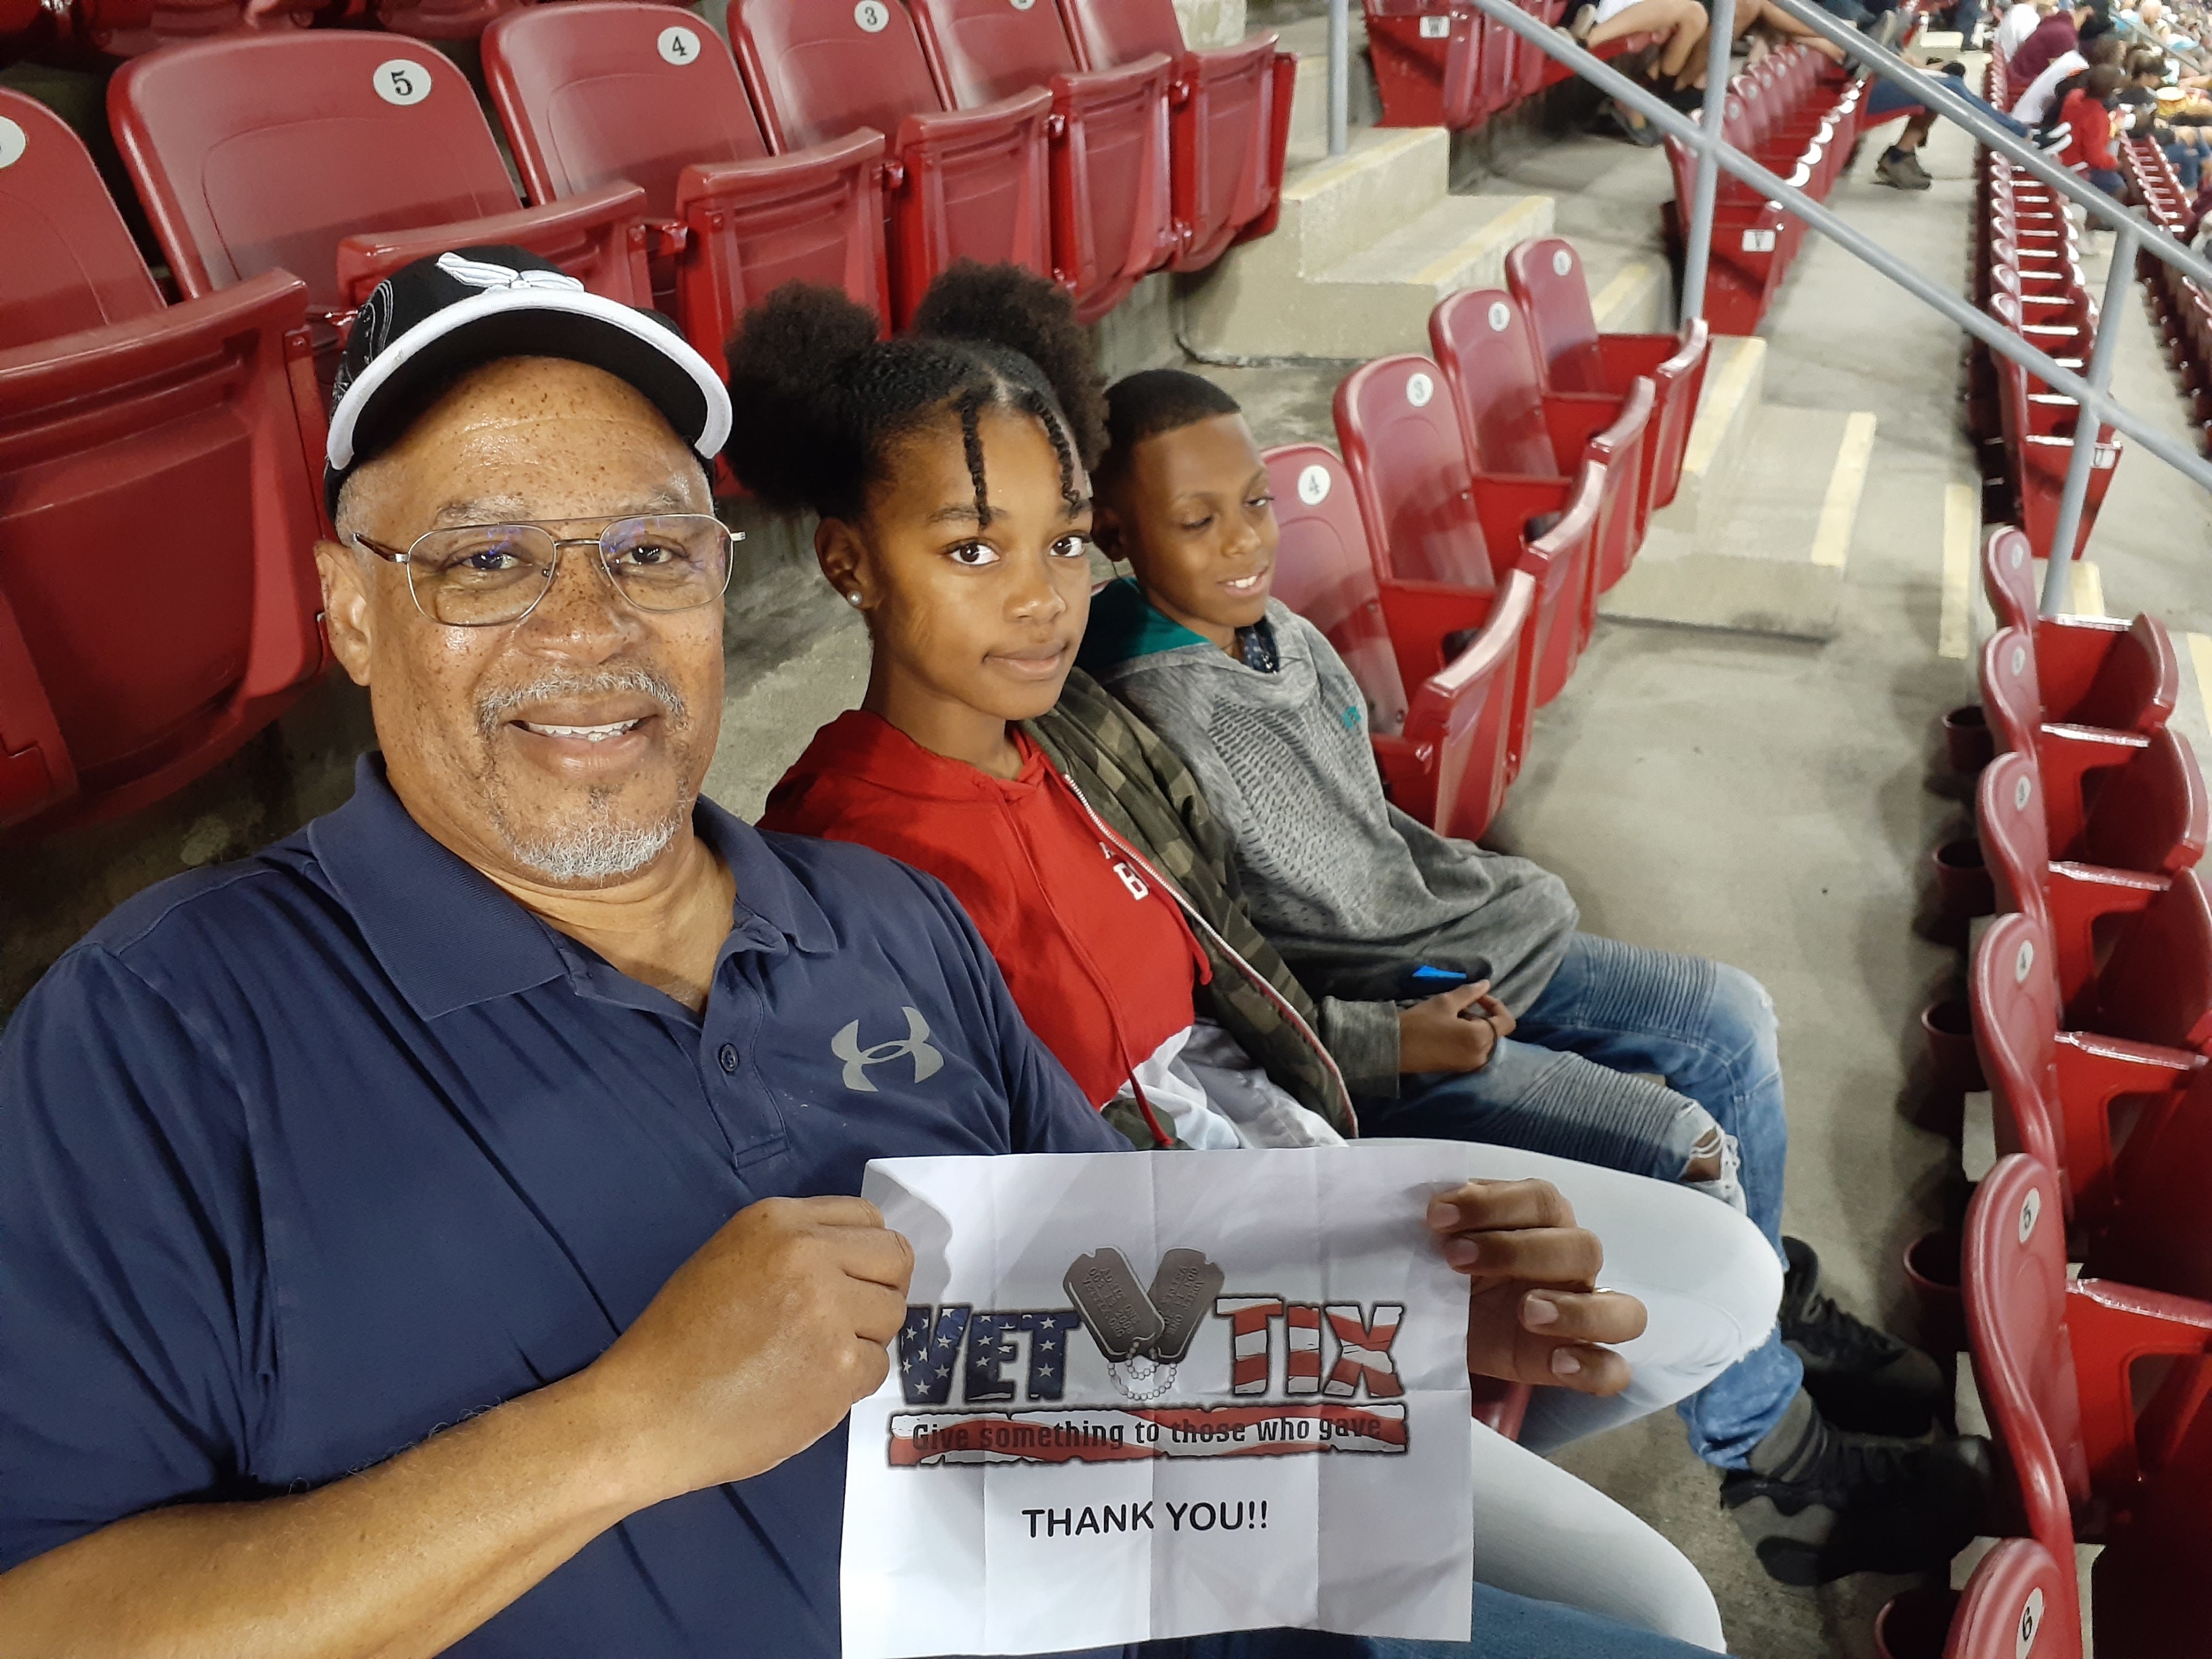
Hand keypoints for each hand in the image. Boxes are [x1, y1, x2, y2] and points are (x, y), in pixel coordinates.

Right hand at [582, 1195, 913, 1501]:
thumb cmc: (679, 1342)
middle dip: (878, 1291)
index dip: (866, 1254)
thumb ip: (793, 1248)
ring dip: (863, 1339)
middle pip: (895, 1260)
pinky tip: (803, 1389)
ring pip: (891, 1316)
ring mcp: (828, 1311)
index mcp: (778, 1221)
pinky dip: (849, 1383)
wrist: (648, 1413)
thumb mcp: (729, 1259)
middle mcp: (809, 1255)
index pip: (867, 1218)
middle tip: (843, 1323)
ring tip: (809, 1360)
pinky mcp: (839, 1368)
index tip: (852, 1280)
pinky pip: (876, 1367)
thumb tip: (853, 1261)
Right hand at [1398, 981, 1515, 1073]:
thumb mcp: (1445, 1002)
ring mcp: (1470, 1065)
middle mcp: (1481, 1055)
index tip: (1477, 998)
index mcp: (1480, 1038)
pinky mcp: (1459, 1069)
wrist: (1394, 1049)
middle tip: (1460, 1007)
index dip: (1496, 1005)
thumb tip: (1486, 984)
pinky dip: (1468, 1038)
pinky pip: (1474, 1051)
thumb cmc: (1420, 1023)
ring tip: (1452, 1018)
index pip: (1507, 1022)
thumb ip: (1469, 993)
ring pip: (1484, 1041)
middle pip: (1495, 1031)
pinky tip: (1448, 1031)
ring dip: (1474, 1027)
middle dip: (1482, 1015)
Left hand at [1425, 1179, 1645, 1395]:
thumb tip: (1437, 1205)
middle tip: (1457, 1260)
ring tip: (1526, 1311)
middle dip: (1517, 1250)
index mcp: (1540, 1220)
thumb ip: (1445, 1217)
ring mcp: (1579, 1315)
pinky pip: (1611, 1369)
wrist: (1426, 1321)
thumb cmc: (1439, 1265)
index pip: (1540, 1200)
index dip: (1491, 1204)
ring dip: (1577, 1309)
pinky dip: (1594, 1366)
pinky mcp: (1571, 1363)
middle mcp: (1569, 1263)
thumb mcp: (1436, 1237)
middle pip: (1582, 1247)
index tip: (1437, 1218)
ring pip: (1623, 1310)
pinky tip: (1557, 1362)